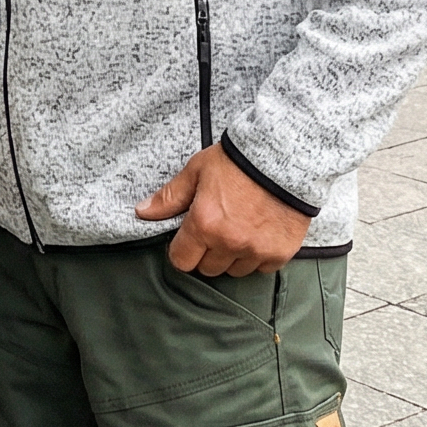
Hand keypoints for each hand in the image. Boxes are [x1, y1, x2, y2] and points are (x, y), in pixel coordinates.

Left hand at [134, 143, 310, 277]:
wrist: (284, 155)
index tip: (189, 238)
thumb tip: (142, 212)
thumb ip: (170, 197)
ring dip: (233, 256)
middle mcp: (229, 242)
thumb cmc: (238, 161)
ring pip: (235, 271)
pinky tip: (260, 232)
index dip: (182, 249)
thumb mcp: (197, 171)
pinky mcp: (279, 253)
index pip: (181, 261)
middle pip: (208, 269)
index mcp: (204, 224)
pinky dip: (258, 255)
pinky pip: (261, 268)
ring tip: (240, 228)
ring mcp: (256, 250)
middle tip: (217, 228)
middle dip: (207, 252)